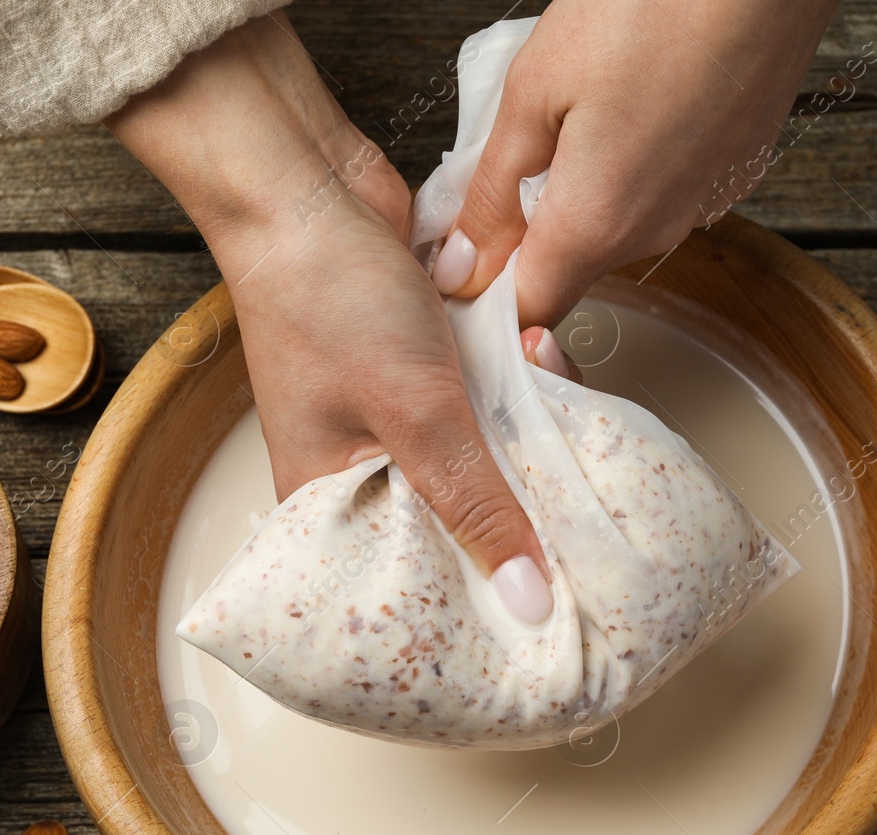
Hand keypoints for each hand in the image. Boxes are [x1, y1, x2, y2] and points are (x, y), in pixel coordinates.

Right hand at [107, 14, 554, 621]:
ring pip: (484, 453)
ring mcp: (399, 414)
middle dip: (517, 501)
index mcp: (328, 501)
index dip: (477, 597)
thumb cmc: (326, 300)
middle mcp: (362, 467)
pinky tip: (538, 347)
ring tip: (546, 377)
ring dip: (526, 424)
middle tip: (571, 487)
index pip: (413, 582)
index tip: (546, 605)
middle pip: (460, 519)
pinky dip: (519, 377)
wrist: (305, 186)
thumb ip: (475, 502)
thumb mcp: (414, 413)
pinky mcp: (428, 367)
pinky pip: (489, 398)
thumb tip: (527, 600)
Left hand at [432, 0, 838, 327]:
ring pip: (617, 224)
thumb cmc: (659, 5)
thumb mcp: (535, 89)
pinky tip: (632, 96)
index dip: (486, 295)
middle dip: (530, 226)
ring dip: (584, 185)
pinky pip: (663, 189)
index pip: (530, 311)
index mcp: (597, 224)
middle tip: (512, 146)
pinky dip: (635, 160)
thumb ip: (493, 191)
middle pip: (570, 266)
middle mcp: (656, 231)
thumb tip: (462, 264)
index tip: (461, 257)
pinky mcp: (735, 169)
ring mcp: (704, 203)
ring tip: (578, 104)